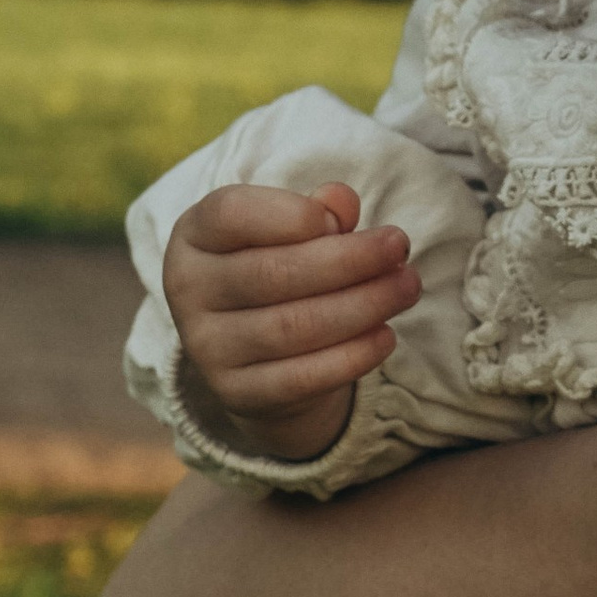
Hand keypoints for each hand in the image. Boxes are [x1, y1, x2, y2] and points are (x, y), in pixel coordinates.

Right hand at [163, 180, 420, 464]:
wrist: (254, 350)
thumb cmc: (278, 264)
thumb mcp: (289, 227)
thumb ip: (316, 210)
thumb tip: (340, 201)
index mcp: (195, 236)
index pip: (231, 214)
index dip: (291, 213)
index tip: (342, 219)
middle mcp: (189, 293)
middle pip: (273, 274)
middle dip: (349, 259)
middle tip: (399, 247)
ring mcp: (208, 349)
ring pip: (293, 327)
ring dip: (362, 305)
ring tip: (407, 286)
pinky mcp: (238, 394)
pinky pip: (301, 378)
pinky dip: (351, 357)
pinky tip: (386, 335)